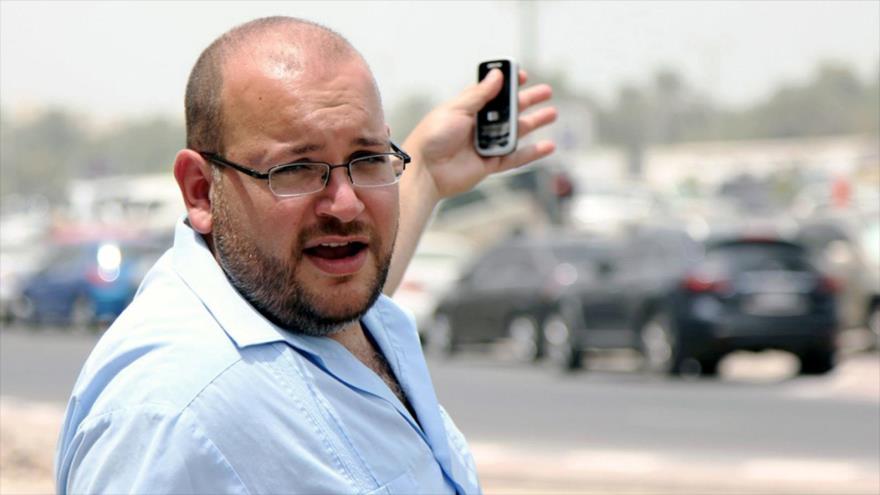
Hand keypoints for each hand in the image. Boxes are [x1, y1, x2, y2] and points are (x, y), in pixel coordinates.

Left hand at [385, 69, 556, 294]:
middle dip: (527, 100)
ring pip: (515, 132)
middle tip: (546, 92)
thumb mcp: (456, 109)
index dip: (507, 84)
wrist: (425, 171)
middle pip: (508, 111)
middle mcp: (478, 126)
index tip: (523, 76)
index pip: (491, 93)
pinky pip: (515, 157)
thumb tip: (497, 76)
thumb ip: (479, 94)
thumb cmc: (433, 137)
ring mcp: (485, 146)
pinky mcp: (489, 165)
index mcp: (467, 109)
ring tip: (552, 113)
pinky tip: (548, 146)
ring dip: (534, 122)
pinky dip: (532, 153)